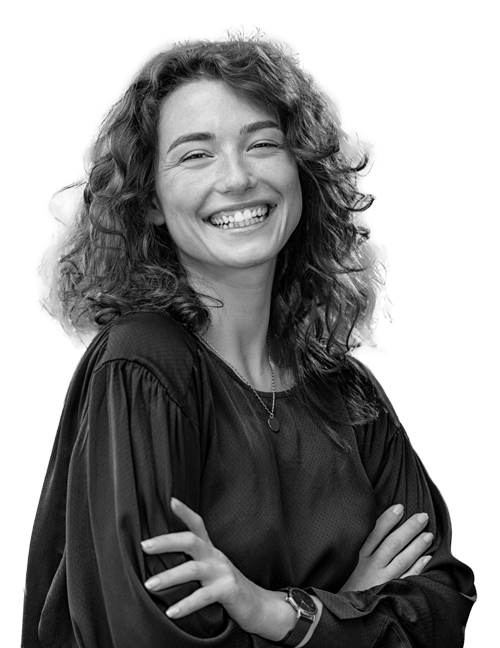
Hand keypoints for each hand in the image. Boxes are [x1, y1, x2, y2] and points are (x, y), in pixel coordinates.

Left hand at [141, 498, 295, 640]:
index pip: (198, 525)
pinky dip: (186, 604)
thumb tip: (161, 563)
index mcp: (210, 550)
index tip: (171, 500)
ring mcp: (222, 572)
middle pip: (191, 541)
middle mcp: (216, 557)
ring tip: (149, 584)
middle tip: (145, 546)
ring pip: (193, 569)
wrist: (259, 605)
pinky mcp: (228, 590)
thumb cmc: (227, 587)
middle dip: (167, 542)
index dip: (185, 512)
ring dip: (169, 576)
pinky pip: (203, 596)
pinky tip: (171, 612)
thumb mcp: (211, 570)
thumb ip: (193, 562)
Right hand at [340, 504, 432, 591]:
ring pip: (402, 559)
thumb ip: (360, 545)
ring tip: (429, 534)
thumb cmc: (347, 581)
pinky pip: (407, 579)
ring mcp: (381, 580)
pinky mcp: (389, 592)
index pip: (375, 533)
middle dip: (409, 529)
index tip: (400, 507)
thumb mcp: (347, 561)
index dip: (388, 519)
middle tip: (423, 516)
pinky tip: (427, 558)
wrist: (344, 612)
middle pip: (393, 543)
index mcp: (359, 555)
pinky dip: (418, 568)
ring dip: (417, 546)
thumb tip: (375, 524)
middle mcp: (371, 566)